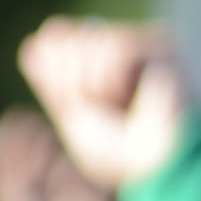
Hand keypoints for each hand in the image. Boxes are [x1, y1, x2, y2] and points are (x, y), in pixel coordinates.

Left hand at [18, 17, 188, 190]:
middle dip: (73, 82)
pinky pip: (115, 48)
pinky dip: (112, 80)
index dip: (55, 72)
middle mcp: (128, 41)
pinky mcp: (164, 44)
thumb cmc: (121, 151)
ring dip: (94, 86)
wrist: (161, 165)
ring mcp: (146, 40)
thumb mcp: (74, 115)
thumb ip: (54, 78)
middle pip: (71, 37)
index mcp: (107, 59)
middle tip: (100, 109)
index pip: (56, 35)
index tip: (72, 105)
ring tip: (120, 106)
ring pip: (92, 41)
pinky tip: (133, 97)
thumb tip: (36, 39)